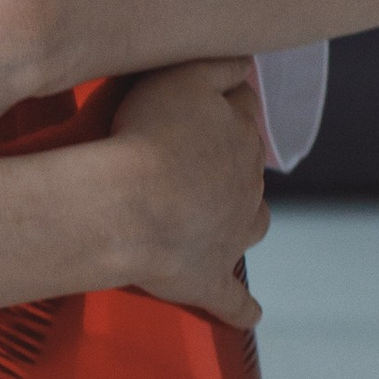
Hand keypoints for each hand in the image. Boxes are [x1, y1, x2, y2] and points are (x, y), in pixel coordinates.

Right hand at [103, 59, 271, 325]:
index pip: (242, 112)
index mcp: (239, 137)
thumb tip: (247, 63)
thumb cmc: (145, 137)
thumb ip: (218, 65)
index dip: (224, 105)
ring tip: (222, 219)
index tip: (207, 104)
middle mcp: (244, 187)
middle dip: (230, 162)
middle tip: (195, 158)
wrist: (127, 207)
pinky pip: (232, 300)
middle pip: (247, 168)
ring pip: (250, 224)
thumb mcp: (180, 77)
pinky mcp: (207, 279)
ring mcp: (229, 237)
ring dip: (241, 221)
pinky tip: (247, 314)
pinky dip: (240, 307)